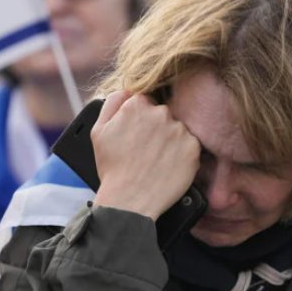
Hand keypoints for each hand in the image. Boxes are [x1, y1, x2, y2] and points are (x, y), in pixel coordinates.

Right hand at [91, 91, 199, 220]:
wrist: (130, 200)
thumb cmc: (112, 168)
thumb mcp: (98, 131)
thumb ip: (112, 103)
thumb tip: (127, 90)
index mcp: (137, 105)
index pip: (145, 102)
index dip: (141, 120)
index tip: (138, 135)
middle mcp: (161, 113)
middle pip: (163, 114)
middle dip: (157, 128)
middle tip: (147, 151)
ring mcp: (178, 130)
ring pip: (177, 130)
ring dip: (171, 141)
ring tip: (157, 160)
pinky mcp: (193, 148)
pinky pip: (190, 145)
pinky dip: (182, 154)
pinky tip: (169, 166)